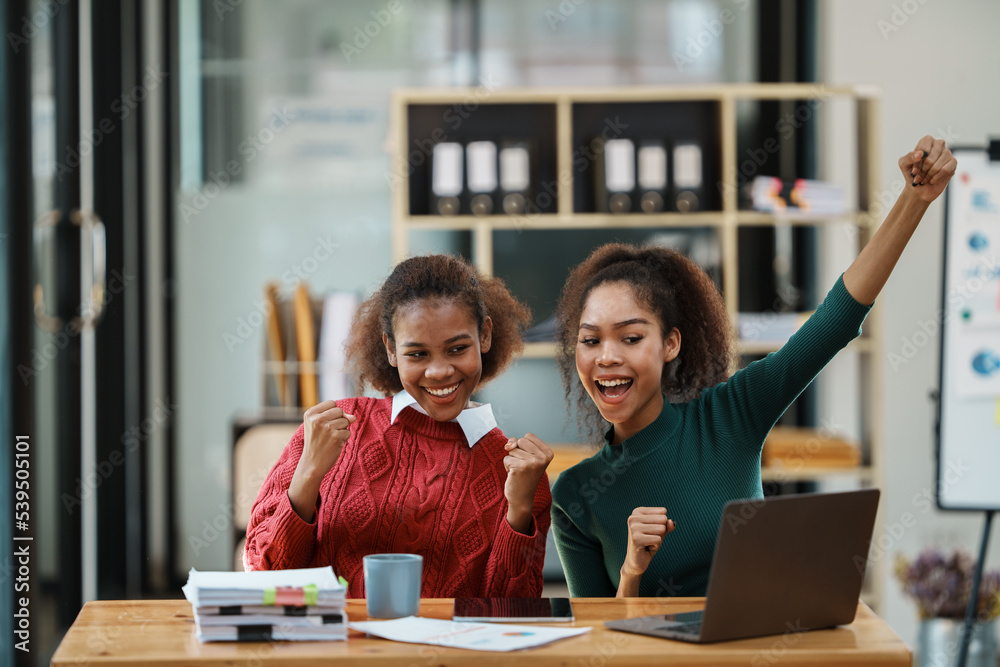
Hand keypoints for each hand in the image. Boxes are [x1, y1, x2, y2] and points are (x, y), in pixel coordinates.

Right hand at [289, 401, 354, 520]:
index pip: (332, 403)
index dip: (334, 413)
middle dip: (339, 421)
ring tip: (330, 439)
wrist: (312, 464)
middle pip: (340, 410)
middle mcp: (317, 419)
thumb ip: (335, 417)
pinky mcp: (336, 436)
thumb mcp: (318, 426)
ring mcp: (327, 427)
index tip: (326, 423)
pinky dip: (344, 439)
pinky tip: (334, 445)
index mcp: (310, 414)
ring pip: (346, 421)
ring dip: (342, 430)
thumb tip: (353, 417)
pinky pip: (348, 432)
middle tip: (328, 433)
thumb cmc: (316, 443)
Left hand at [502, 433, 552, 532]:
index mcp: (548, 453)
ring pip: (512, 449)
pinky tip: (514, 475)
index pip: (528, 436)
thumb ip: (517, 443)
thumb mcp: (526, 455)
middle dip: (517, 452)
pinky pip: (506, 458)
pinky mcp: (521, 467)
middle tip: (523, 466)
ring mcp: (532, 462)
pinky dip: (507, 466)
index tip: (529, 460)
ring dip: (512, 460)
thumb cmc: (524, 475)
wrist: (522, 498)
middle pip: (520, 441)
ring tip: (519, 471)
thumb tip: (508, 445)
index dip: (524, 447)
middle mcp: (543, 458)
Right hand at [621, 507, 675, 577]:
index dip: (661, 524)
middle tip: (650, 538)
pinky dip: (656, 546)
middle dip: (661, 532)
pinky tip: (646, 548)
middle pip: (663, 520)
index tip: (651, 531)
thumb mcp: (660, 532)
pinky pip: (658, 540)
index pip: (663, 512)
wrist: (637, 561)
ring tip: (648, 543)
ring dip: (658, 539)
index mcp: (638, 512)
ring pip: (661, 529)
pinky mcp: (636, 538)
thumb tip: (671, 522)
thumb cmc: (649, 543)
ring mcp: (633, 527)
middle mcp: (633, 517)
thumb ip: (667, 525)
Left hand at [900, 136, 956, 202]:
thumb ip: (908, 157)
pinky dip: (936, 177)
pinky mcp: (953, 162)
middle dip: (923, 169)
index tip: (914, 169)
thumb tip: (921, 154)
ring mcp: (947, 153)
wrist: (919, 188)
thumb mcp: (903, 164)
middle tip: (918, 176)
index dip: (918, 158)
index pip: (925, 144)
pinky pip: (945, 169)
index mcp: (926, 141)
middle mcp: (938, 144)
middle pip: (931, 157)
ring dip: (928, 175)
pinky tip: (931, 180)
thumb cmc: (912, 173)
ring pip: (938, 164)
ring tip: (924, 179)